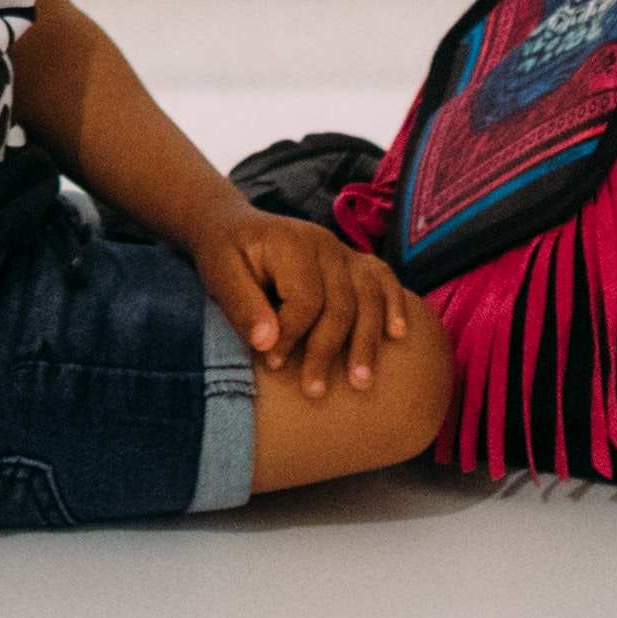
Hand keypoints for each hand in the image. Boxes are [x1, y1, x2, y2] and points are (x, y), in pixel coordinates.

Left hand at [197, 210, 417, 395]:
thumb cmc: (225, 253)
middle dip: (328, 350)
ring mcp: (342, 251)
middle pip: (341, 302)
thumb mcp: (219, 272)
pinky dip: (394, 305)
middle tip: (314, 391)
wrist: (234, 226)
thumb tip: (267, 342)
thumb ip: (241, 305)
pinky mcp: (353, 260)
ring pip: (368, 296)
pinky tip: (397, 334)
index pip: (305, 298)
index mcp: (291, 242)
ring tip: (360, 382)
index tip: (273, 364)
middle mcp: (324, 244)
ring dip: (367, 341)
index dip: (292, 335)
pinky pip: (383, 279)